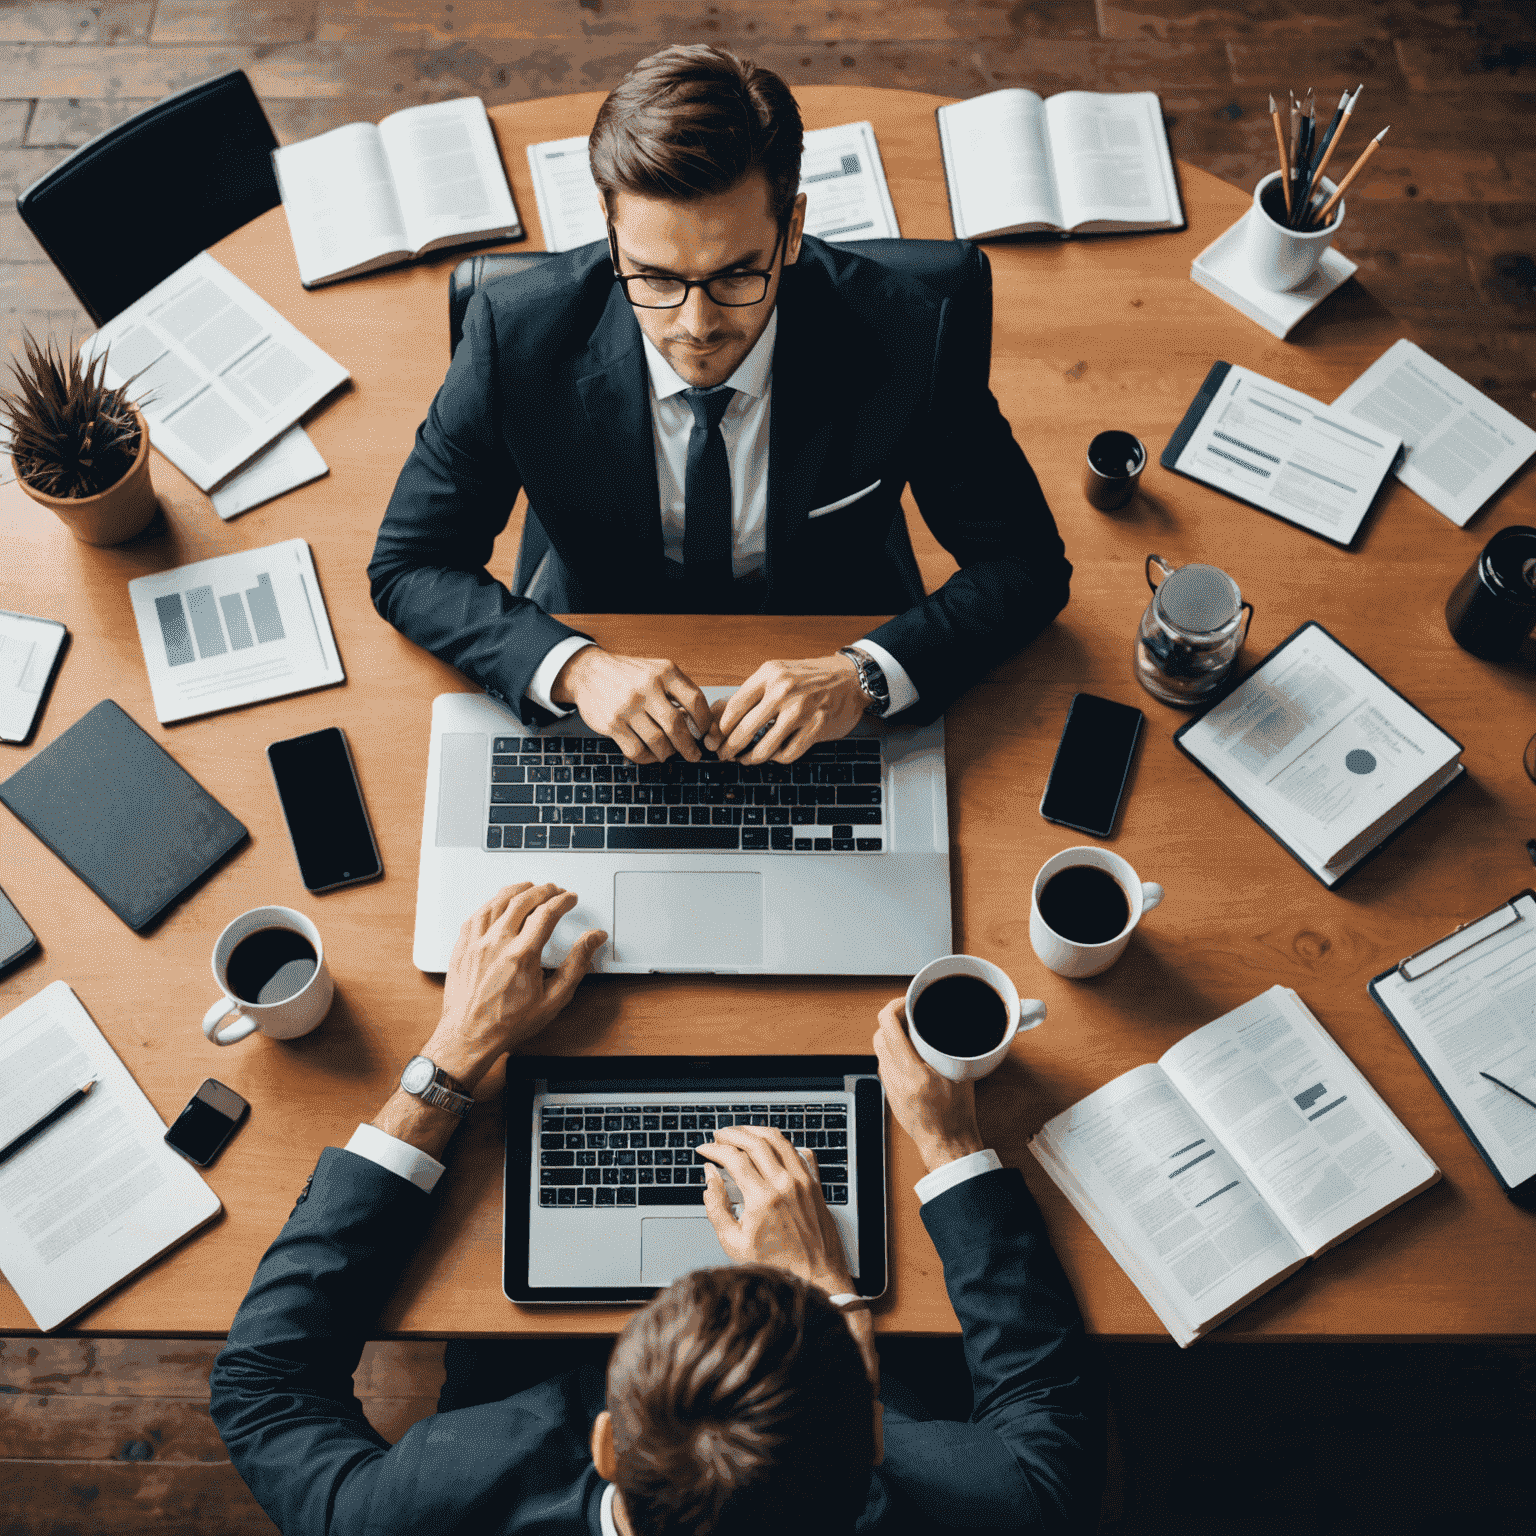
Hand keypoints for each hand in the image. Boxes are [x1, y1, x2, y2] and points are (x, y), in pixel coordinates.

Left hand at [427, 883, 605, 1090]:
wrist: (469, 1037)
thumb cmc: (508, 1023)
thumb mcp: (553, 999)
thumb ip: (576, 964)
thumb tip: (593, 940)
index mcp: (522, 955)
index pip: (547, 913)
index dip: (562, 901)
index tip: (570, 899)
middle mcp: (497, 943)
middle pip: (523, 900)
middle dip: (544, 890)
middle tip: (554, 890)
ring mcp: (476, 943)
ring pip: (497, 901)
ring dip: (517, 890)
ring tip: (530, 888)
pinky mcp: (462, 947)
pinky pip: (476, 914)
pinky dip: (491, 902)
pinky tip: (498, 902)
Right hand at [551, 646, 718, 762]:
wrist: (589, 672)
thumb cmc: (630, 675)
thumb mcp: (656, 670)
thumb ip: (677, 691)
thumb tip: (698, 723)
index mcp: (664, 671)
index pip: (695, 700)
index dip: (704, 722)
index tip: (704, 733)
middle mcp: (647, 687)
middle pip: (677, 726)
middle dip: (689, 746)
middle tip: (694, 755)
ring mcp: (627, 706)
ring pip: (658, 742)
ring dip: (667, 753)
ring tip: (669, 753)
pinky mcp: (612, 723)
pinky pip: (636, 750)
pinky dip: (648, 758)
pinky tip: (651, 754)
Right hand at [699, 1124, 852, 1293]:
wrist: (816, 1274)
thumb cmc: (776, 1264)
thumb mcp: (734, 1243)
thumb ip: (716, 1208)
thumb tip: (710, 1178)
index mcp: (763, 1198)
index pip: (734, 1158)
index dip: (714, 1149)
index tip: (705, 1149)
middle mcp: (784, 1184)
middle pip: (755, 1141)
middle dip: (732, 1133)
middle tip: (719, 1135)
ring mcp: (802, 1181)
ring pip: (778, 1140)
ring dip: (756, 1131)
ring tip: (741, 1132)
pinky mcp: (815, 1183)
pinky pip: (799, 1152)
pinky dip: (782, 1143)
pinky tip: (772, 1145)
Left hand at [713, 653, 866, 763]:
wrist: (850, 677)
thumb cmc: (809, 677)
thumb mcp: (777, 674)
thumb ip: (748, 694)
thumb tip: (714, 716)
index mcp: (769, 674)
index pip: (734, 706)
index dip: (720, 729)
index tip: (714, 740)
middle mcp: (784, 690)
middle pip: (744, 730)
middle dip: (729, 749)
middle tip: (724, 756)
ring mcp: (802, 709)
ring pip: (765, 747)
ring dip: (751, 758)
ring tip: (746, 759)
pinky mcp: (817, 726)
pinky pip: (788, 753)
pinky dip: (778, 758)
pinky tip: (774, 754)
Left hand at [873, 998, 983, 1173]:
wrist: (947, 1145)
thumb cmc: (957, 1116)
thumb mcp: (962, 1076)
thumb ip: (953, 1050)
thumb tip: (955, 1027)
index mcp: (914, 1073)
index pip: (888, 1027)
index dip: (893, 1007)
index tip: (906, 1002)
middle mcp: (896, 1079)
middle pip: (878, 1035)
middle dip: (890, 1019)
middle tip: (908, 1014)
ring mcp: (890, 1088)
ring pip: (878, 1050)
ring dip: (889, 1036)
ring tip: (908, 1031)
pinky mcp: (889, 1095)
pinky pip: (882, 1065)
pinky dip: (891, 1052)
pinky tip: (907, 1053)